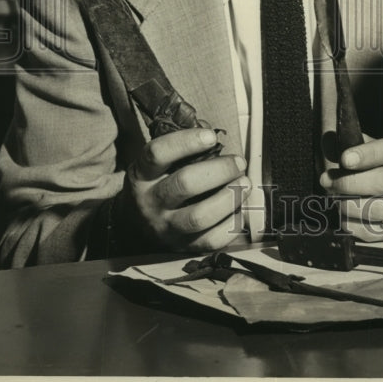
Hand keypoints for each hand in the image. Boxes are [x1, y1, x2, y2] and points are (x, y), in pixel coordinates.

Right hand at [118, 127, 250, 251]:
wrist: (137, 223)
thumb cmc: (159, 182)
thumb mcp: (158, 163)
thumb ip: (183, 148)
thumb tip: (213, 134)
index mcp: (143, 174)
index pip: (158, 153)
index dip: (186, 142)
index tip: (212, 136)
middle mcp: (151, 202)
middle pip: (185, 184)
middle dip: (219, 170)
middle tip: (239, 162)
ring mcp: (166, 228)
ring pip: (199, 217)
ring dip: (229, 198)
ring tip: (245, 183)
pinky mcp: (183, 247)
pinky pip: (211, 240)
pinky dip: (231, 223)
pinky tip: (239, 208)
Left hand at [319, 136, 382, 240]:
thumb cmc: (372, 166)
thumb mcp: (364, 147)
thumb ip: (347, 142)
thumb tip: (330, 139)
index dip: (368, 154)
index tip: (345, 158)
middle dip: (352, 182)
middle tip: (327, 180)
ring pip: (381, 210)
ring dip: (349, 204)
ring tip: (332, 197)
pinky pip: (371, 231)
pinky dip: (351, 222)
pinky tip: (341, 212)